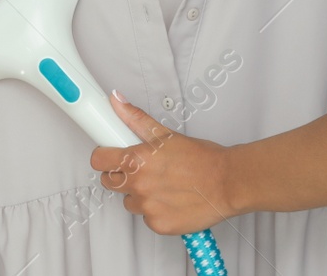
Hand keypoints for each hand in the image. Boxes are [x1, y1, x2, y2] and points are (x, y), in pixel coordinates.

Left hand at [91, 91, 237, 235]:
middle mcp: (138, 185)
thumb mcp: (167, 135)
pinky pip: (146, 217)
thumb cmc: (202, 159)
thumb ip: (135, 119)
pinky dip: (156, 210)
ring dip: (139, 194)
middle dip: (121, 175)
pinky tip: (171, 200)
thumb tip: (117, 101)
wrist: (228, 183)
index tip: (111, 155)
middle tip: (142, 169)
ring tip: (163, 185)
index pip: (98, 161)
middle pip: (110, 182)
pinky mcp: (158, 225)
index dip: (104, 156)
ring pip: (129, 201)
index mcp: (137, 160)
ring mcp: (147, 208)